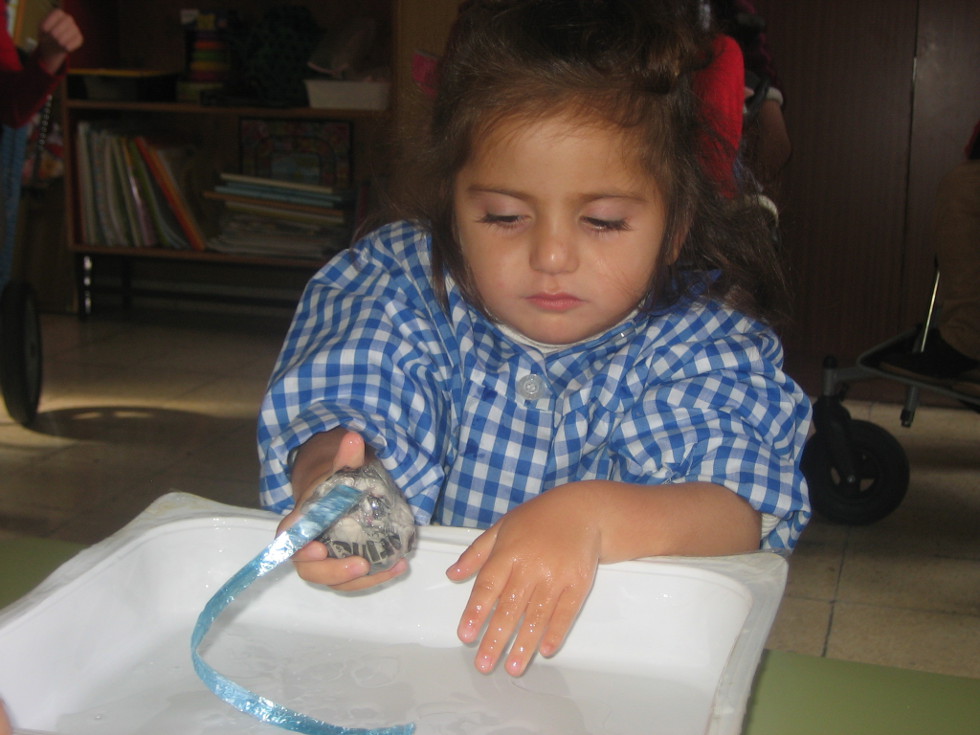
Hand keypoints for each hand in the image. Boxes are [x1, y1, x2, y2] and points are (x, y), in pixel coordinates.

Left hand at [36, 10, 83, 74]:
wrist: (52, 46)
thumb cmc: (45, 36)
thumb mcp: (42, 29)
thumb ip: (46, 26)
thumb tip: (54, 30)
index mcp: (59, 14)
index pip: (57, 15)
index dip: (50, 23)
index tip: (44, 31)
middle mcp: (69, 19)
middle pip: (64, 25)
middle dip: (56, 33)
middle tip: (51, 39)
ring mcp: (75, 29)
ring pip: (69, 35)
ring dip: (60, 41)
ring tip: (56, 43)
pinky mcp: (80, 39)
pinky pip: (74, 43)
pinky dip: (67, 47)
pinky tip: (63, 48)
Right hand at [278, 430, 408, 591]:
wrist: (339, 495)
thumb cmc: (334, 485)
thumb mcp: (340, 468)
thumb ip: (345, 457)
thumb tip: (353, 437)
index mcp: (300, 522)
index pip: (289, 538)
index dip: (299, 548)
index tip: (318, 549)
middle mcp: (309, 546)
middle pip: (310, 569)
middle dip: (333, 572)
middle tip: (359, 565)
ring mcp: (327, 560)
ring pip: (335, 580)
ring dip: (362, 580)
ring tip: (391, 567)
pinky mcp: (346, 566)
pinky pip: (356, 579)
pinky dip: (378, 576)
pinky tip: (399, 566)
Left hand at [446, 484, 601, 676]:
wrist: (582, 510)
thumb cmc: (538, 519)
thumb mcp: (502, 527)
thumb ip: (476, 553)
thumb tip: (452, 575)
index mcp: (508, 552)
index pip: (488, 586)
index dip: (476, 612)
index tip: (465, 635)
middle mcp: (530, 566)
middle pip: (510, 607)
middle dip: (496, 639)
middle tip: (485, 665)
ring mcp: (556, 576)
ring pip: (537, 616)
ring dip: (524, 644)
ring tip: (514, 668)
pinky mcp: (578, 583)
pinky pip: (566, 612)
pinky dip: (556, 632)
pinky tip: (545, 649)